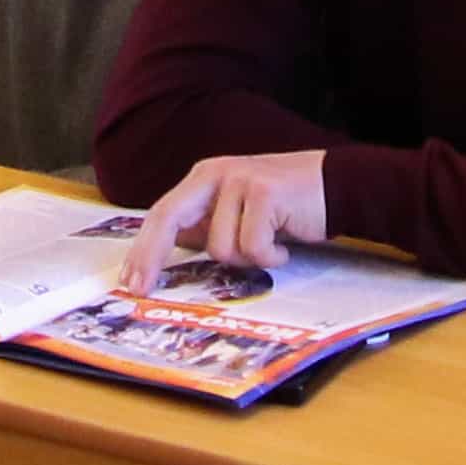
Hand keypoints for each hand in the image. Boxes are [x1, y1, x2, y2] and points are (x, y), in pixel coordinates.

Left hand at [128, 149, 330, 284]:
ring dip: (246, 259)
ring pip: (220, 247)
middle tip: (141, 291)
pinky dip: (271, 257)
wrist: (336, 185)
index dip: (143, 249)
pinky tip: (284, 245)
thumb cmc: (284, 207)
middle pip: (168, 218)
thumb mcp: (236, 211)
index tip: (129, 282)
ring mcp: (240, 181)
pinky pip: (253, 248)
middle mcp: (216, 174)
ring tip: (268, 246)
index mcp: (204, 179)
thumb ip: (205, 225)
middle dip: (152, 258)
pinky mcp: (265, 193)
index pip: (162, 213)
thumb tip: (166, 253)